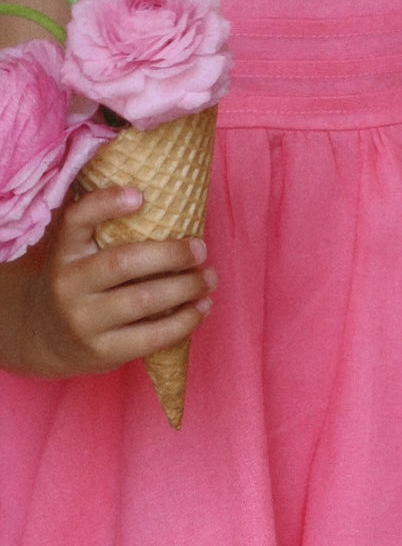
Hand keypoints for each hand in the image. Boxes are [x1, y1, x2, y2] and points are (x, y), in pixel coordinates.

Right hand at [23, 186, 215, 378]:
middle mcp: (68, 284)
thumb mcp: (77, 257)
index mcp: (63, 253)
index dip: (105, 204)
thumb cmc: (80, 287)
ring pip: (143, 300)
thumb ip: (103, 234)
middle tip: (201, 249)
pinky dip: (185, 321)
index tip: (140, 195)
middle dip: (170, 254)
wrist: (48, 340)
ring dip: (186, 287)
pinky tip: (202, 307)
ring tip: (209, 278)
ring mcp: (84, 320)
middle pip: (123, 263)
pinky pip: (152, 336)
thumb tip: (164, 204)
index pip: (75, 220)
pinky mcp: (104, 350)